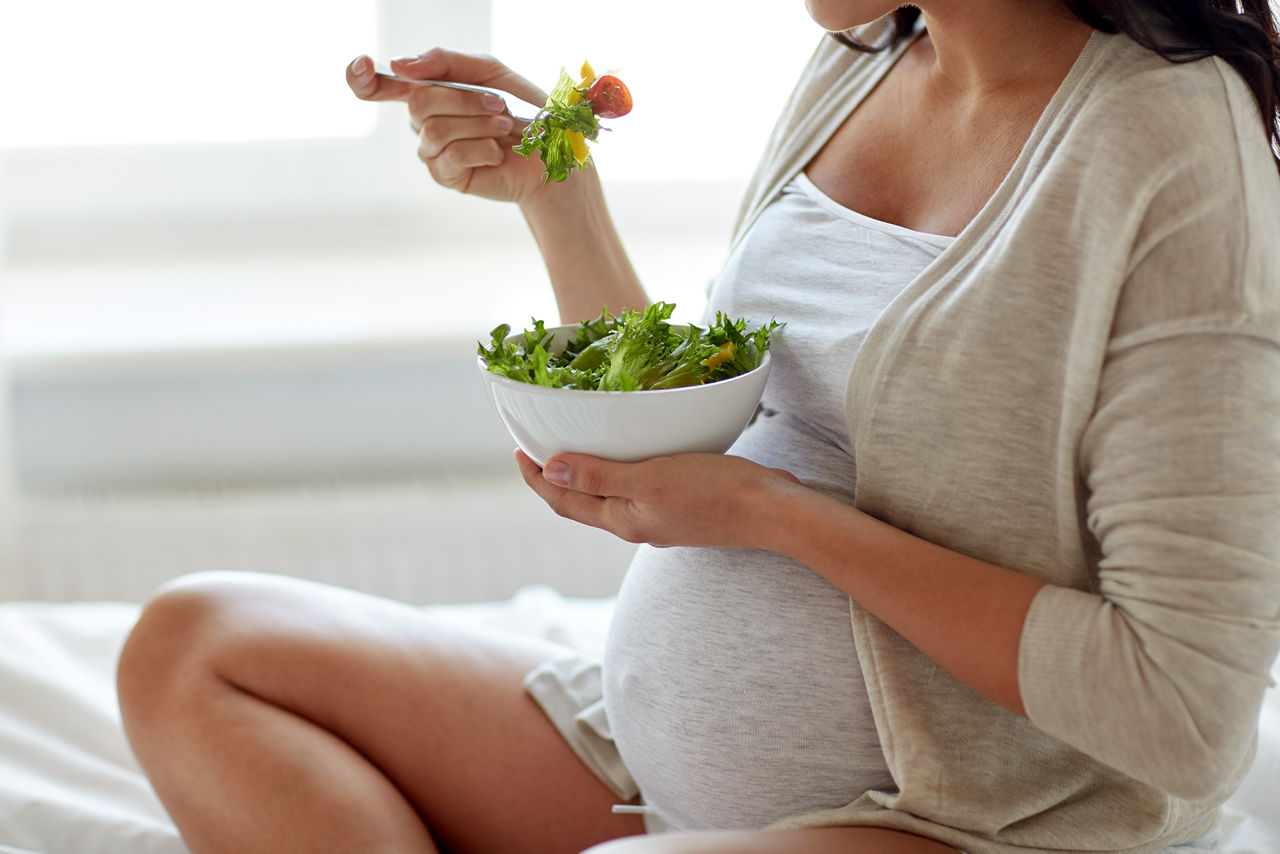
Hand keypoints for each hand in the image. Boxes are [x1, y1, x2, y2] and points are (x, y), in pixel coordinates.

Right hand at [346, 49, 551, 203]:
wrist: (551, 153)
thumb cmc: (522, 110)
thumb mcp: (489, 72)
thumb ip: (445, 62)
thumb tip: (399, 65)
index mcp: (430, 91)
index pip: (382, 85)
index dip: (362, 78)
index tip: (362, 66)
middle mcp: (424, 121)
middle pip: (418, 103)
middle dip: (463, 101)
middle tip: (499, 106)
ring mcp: (432, 151)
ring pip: (434, 130)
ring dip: (477, 125)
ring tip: (504, 130)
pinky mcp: (446, 176)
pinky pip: (450, 156)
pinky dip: (481, 149)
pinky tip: (496, 153)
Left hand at [515, 450, 804, 548]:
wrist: (771, 512)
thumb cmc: (713, 493)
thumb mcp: (650, 479)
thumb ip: (599, 477)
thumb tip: (550, 470)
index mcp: (623, 520)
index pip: (564, 502)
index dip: (537, 480)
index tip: (519, 452)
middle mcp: (636, 525)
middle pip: (582, 503)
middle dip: (555, 478)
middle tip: (538, 446)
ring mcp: (659, 520)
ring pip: (608, 498)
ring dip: (586, 476)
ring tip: (575, 448)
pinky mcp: (681, 509)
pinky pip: (636, 492)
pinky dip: (618, 474)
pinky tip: (629, 456)